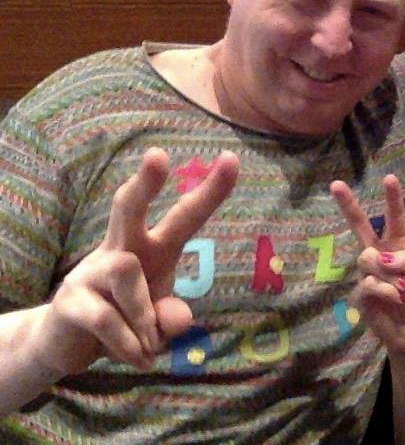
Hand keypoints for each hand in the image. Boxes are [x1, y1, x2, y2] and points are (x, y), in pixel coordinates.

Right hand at [31, 148, 237, 375]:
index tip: (231, 158)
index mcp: (153, 248)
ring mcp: (91, 270)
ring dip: (144, 314)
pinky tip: (139, 358)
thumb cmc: (124, 319)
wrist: (65, 345)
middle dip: (145, 182)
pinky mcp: (70, 299)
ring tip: (149, 345)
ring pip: (127, 272)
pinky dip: (128, 342)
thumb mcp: (156, 322)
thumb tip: (180, 320)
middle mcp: (122, 249)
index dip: (209, 190)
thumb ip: (171, 318)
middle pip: (128, 207)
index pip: (184, 215)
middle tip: (158, 154)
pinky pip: (106, 317)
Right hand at [333, 175, 404, 357]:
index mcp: (399, 248)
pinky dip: (385, 291)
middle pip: (361, 227)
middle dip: (349, 205)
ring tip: (400, 288)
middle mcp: (379, 256)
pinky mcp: (359, 294)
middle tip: (336, 184)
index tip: (389, 177)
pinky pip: (368, 283)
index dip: (392, 199)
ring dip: (387, 272)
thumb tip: (382, 257)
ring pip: (366, 257)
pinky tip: (393, 301)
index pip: (395, 219)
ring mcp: (367, 274)